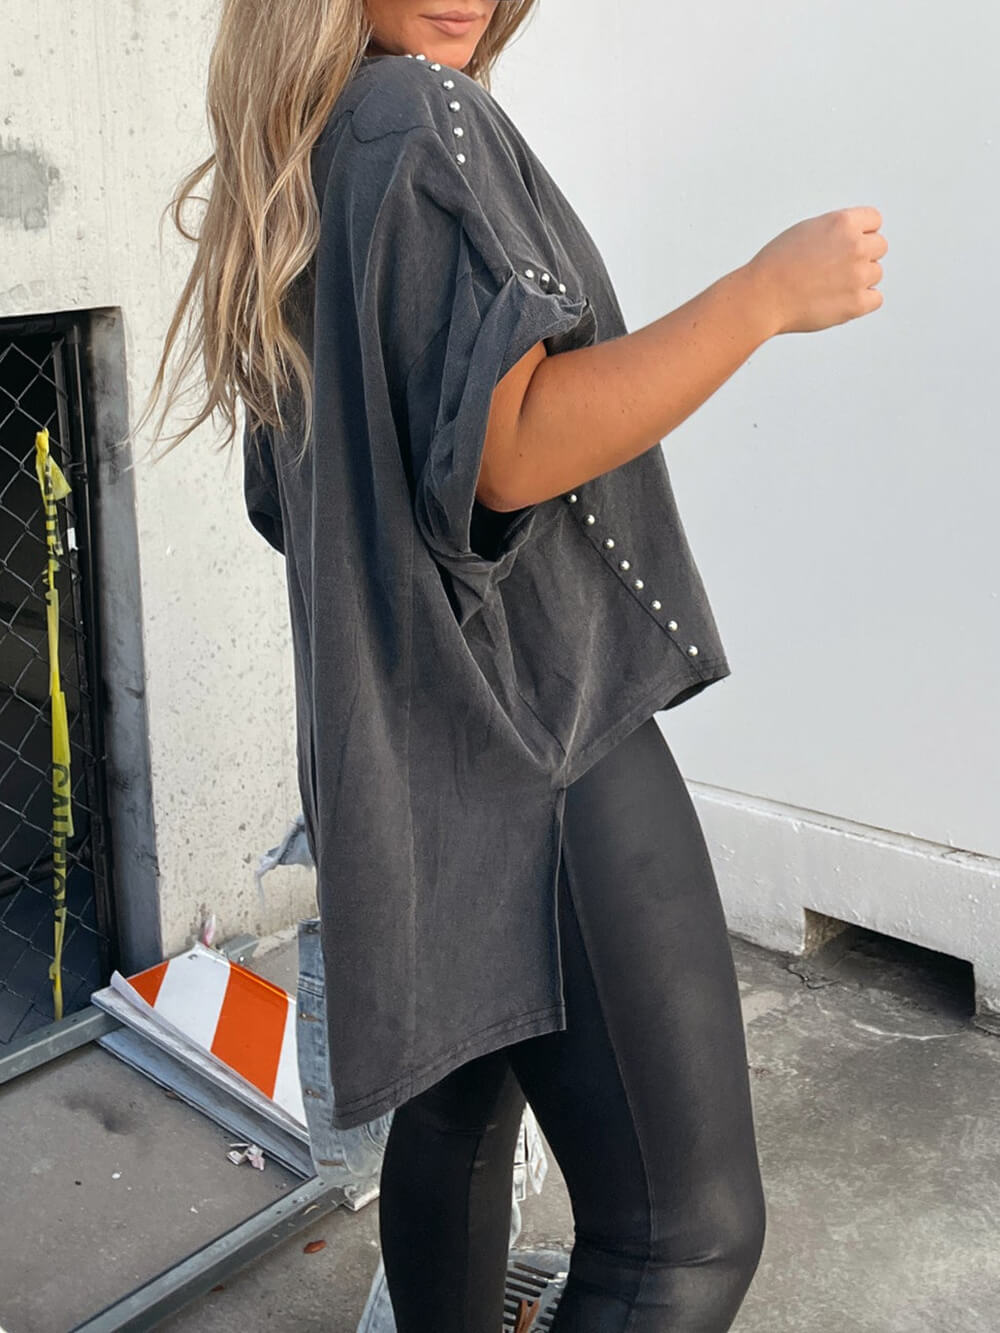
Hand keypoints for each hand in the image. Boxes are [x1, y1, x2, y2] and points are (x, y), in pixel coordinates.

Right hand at [747, 207, 886, 334]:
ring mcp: (858, 275)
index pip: (874, 221)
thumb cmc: (776, 266)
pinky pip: (875, 298)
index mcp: (843, 223)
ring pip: (876, 273)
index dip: (860, 233)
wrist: (762, 297)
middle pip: (879, 247)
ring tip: (829, 286)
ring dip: (859, 279)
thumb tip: (857, 238)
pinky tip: (839, 300)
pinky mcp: (856, 303)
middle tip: (835, 268)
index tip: (844, 245)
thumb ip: (836, 231)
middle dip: (861, 255)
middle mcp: (855, 246)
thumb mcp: (807, 231)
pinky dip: (861, 301)